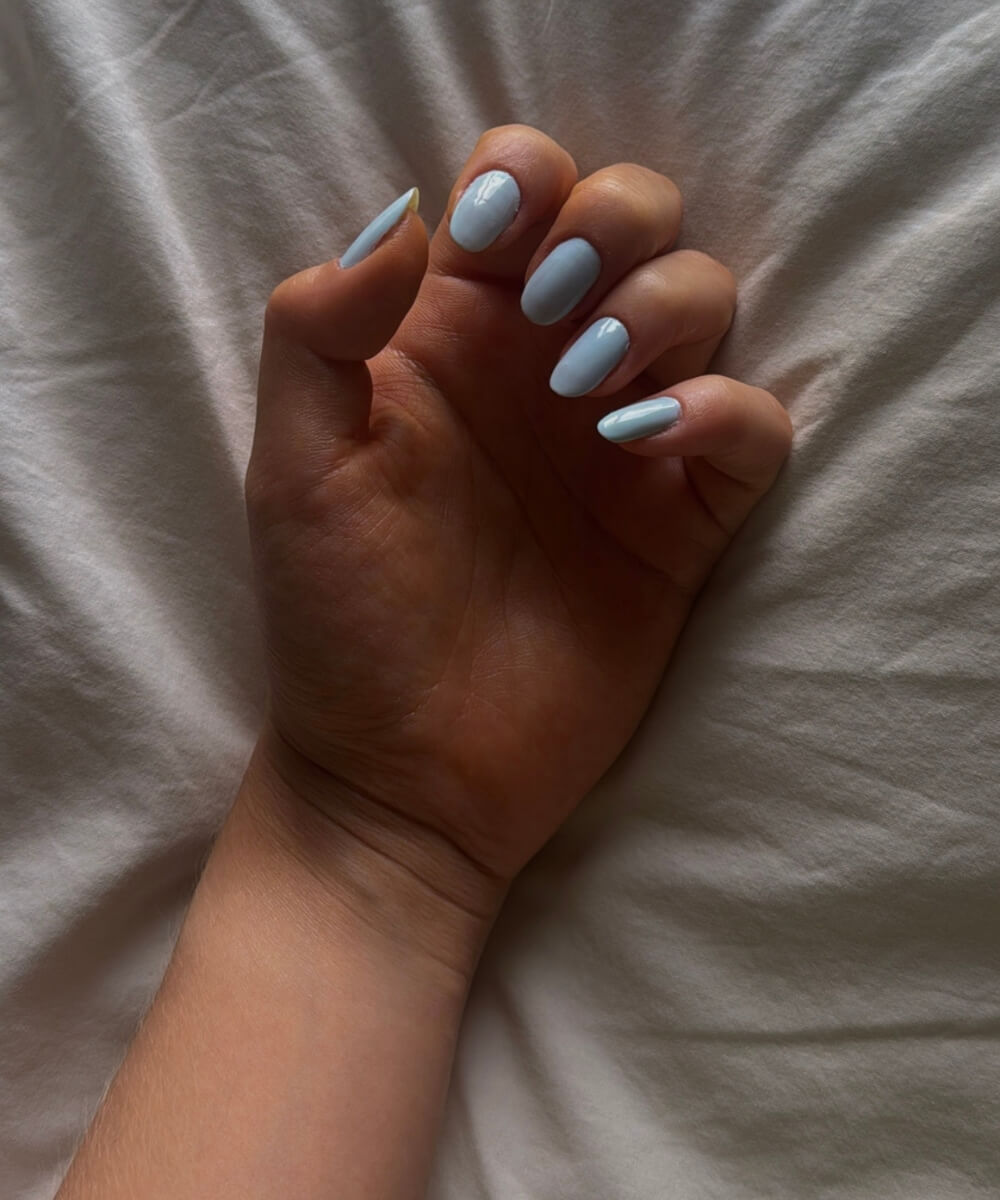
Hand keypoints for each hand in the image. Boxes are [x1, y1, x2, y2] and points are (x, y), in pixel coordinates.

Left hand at [245, 125, 791, 907]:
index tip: (497, 241)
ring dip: (665, 311)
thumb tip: (405, 216)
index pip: (518, 190)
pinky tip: (648, 445)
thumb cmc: (338, 622)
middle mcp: (545, 369)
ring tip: (591, 391)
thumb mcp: (294, 468)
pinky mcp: (679, 523)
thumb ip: (319, 330)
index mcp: (452, 335)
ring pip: (705, 303)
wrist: (405, 775)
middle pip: (634, 220)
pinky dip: (724, 413)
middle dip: (617, 225)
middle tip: (559, 313)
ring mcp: (620, 444)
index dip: (526, 177)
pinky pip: (750, 429)